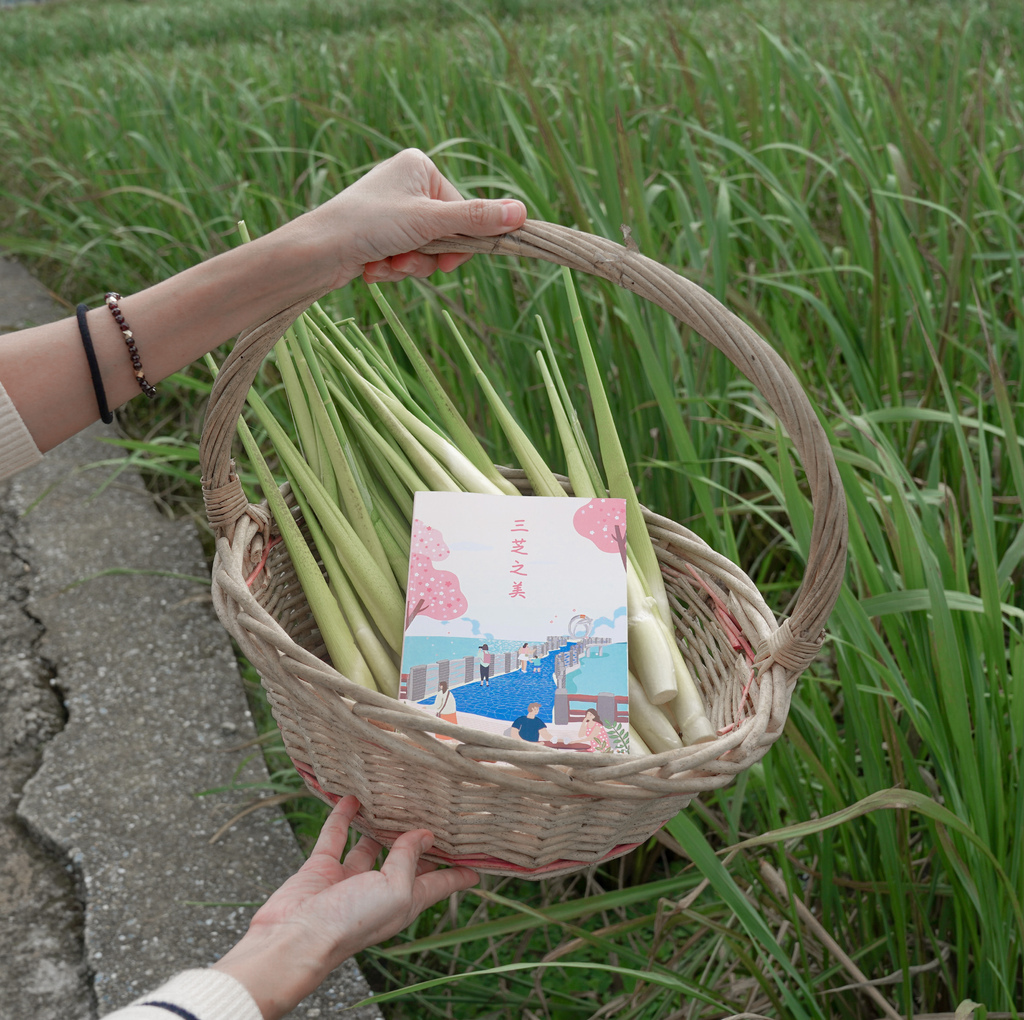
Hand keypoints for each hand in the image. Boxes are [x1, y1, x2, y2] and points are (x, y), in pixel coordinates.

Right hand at [211, 795, 478, 1019]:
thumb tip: (425, 834)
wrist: (294, 939)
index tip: (481, 858)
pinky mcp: (323, 867)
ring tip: (394, 795)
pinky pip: (336, 835)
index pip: (441, 883)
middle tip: (436, 807)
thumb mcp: (395, 890)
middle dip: (420, 839)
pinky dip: (343, 816)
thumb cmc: (350, 923)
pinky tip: (352, 796)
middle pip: (408, 860)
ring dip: (381, 824)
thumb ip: (409, 859)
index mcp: (406, 901)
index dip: (460, 872)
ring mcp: (350, 878)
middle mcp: (381, 889)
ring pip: (371, 845)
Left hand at [303, 147, 527, 287]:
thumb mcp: (428, 222)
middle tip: (403, 262)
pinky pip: (403, 257)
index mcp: (420, 166)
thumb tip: (522, 213)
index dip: (457, 243)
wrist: (316, 252)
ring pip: (424, 251)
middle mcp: (406, 183)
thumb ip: (475, 219)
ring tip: (383, 264)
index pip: (462, 212)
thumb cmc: (367, 225)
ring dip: (407, 267)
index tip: (445, 262)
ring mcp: (392, 210)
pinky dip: (391, 269)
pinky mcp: (378, 233)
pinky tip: (370, 268)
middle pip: (444, 234)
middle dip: (425, 258)